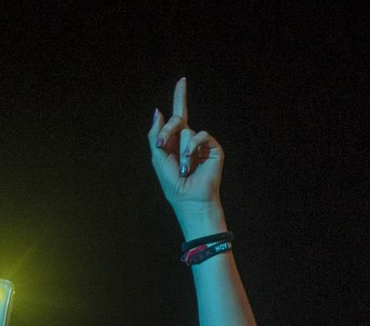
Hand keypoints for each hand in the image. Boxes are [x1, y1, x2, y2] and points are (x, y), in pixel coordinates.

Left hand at [149, 78, 224, 234]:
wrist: (190, 200)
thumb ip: (155, 134)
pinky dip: (192, 149)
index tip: (182, 80)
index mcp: (176, 141)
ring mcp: (203, 144)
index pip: (179, 115)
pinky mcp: (214, 149)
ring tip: (183, 169)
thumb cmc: (173, 184)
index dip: (180, 96)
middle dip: (168, 130)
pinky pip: (201, 136)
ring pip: (187, 131)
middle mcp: (190, 140)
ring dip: (180, 151)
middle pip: (179, 118)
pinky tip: (190, 162)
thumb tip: (158, 110)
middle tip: (162, 144)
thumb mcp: (157, 157)